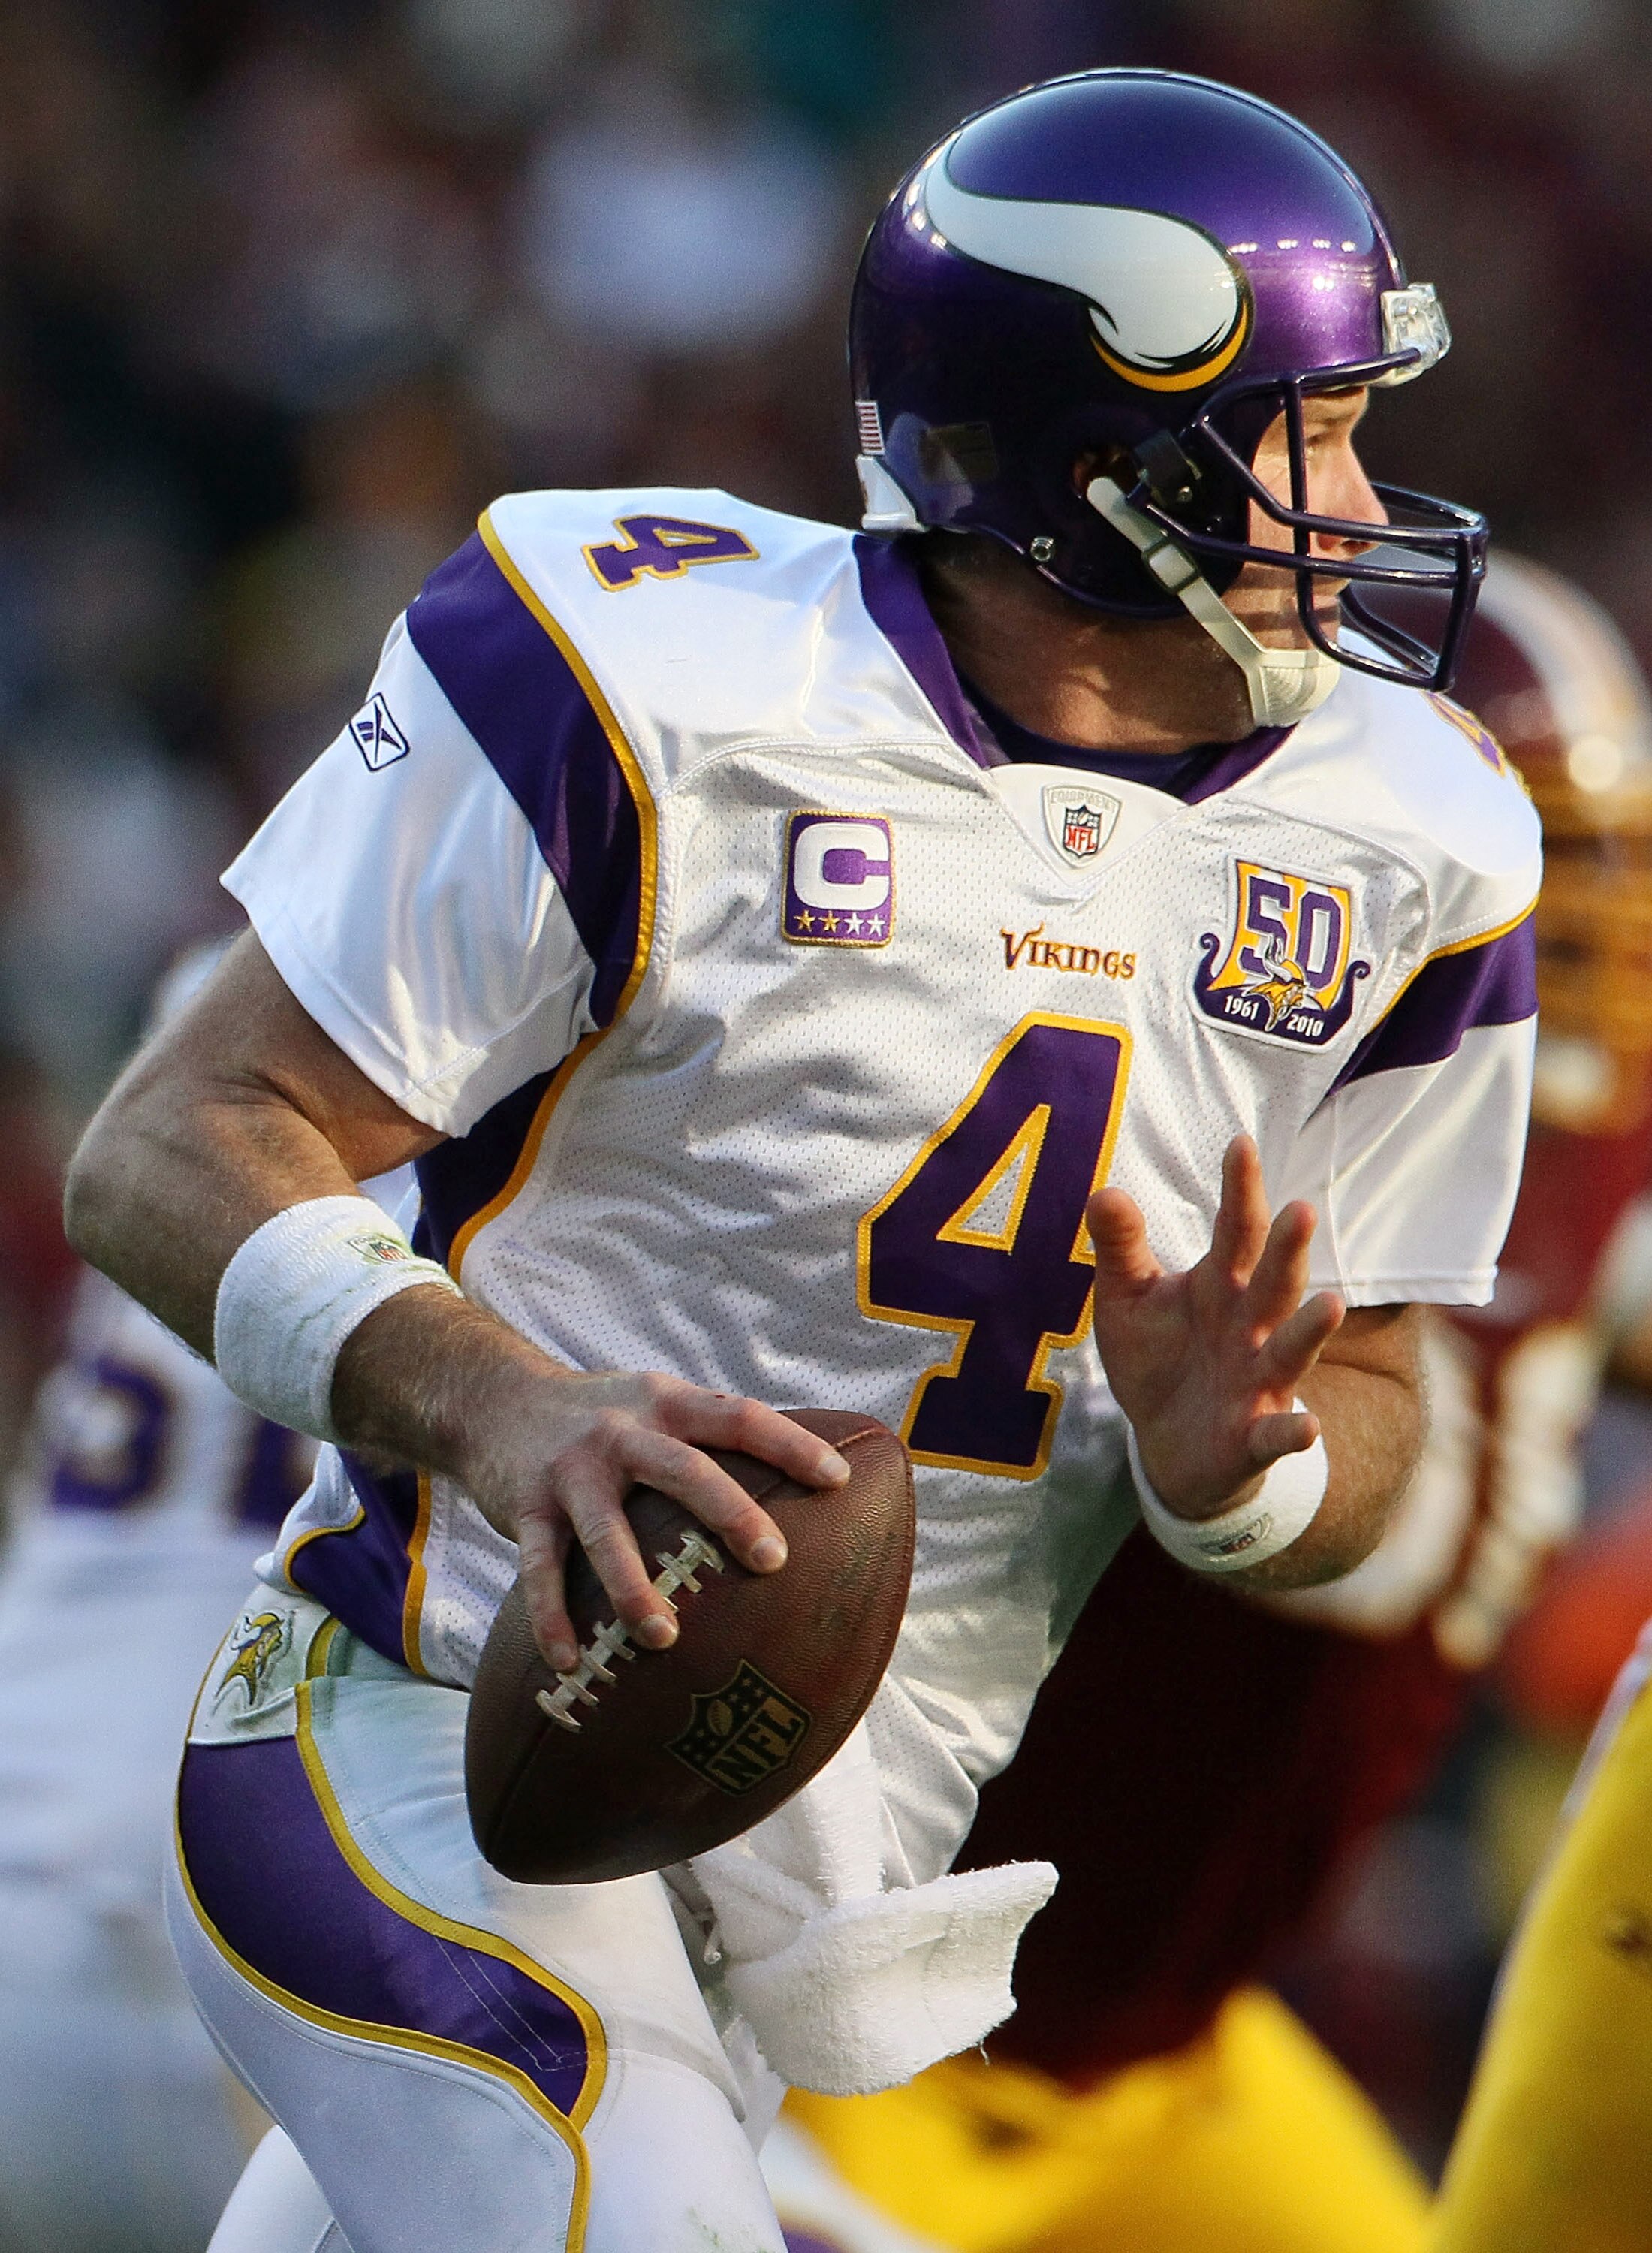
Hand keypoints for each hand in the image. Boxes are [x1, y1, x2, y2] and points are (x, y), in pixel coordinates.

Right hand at [452, 1363, 849, 1674]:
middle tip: (773, 1561)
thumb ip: (710, 1435)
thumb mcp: (656, 1402)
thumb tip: (799, 1484)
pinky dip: (551, 1617)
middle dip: (730, 1514)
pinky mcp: (525, 1507)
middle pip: (683, 1470)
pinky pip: (539, 1568)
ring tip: (665, 1638)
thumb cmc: (601, 1416)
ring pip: (606, 1531)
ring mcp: (571, 1470)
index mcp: (666, 1405)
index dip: (789, 1444)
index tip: (838, 1481)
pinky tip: (569, 1662)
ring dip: (634, 1587)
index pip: (738, 1417)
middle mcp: (621, 1431)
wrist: (493, 1400)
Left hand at [1087, 1134, 1343, 1520]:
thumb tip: (1103, 1191)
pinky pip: (1275, 1434)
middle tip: (1300, 1209)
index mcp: (1221, 1284)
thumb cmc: (1157, 1357)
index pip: (1236, 1230)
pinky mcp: (1252, 1435)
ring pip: (1289, 1350)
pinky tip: (1308, 1427)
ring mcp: (1258, 1380)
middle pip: (1272, 1282)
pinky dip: (1291, 1432)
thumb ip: (1120, 1247)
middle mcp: (1250, 1326)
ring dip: (1310, 1330)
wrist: (1167, 1444)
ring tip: (1332, 1304)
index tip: (1241, 1143)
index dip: (1240, 1189)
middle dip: (1287, 1249)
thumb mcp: (1128, 1299)